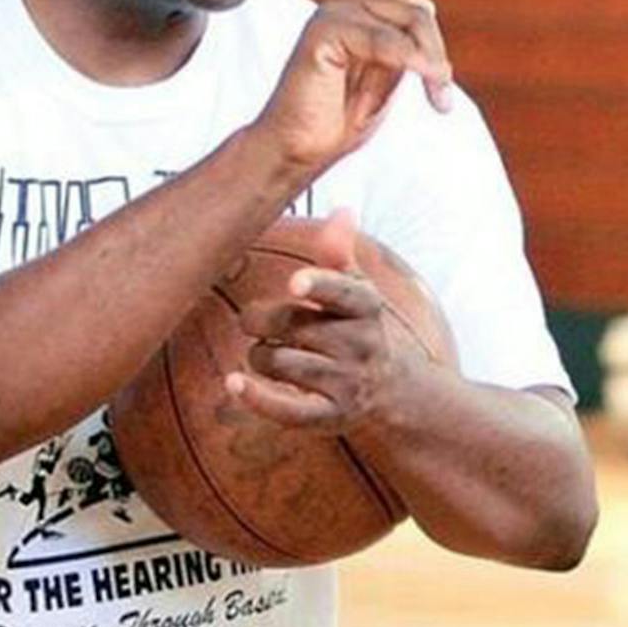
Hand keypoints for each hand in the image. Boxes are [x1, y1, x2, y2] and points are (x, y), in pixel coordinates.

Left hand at [223, 209, 453, 431]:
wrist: (395, 390)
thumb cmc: (361, 330)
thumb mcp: (359, 291)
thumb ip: (341, 254)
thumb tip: (342, 210)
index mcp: (367, 308)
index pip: (342, 293)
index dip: (319, 286)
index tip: (295, 282)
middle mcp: (360, 345)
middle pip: (291, 325)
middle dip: (260, 321)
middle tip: (258, 322)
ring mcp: (346, 382)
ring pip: (280, 362)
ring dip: (258, 356)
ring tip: (267, 355)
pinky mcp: (330, 416)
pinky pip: (287, 409)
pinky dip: (256, 397)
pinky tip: (232, 383)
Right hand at [254, 0, 453, 174]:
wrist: (298, 149)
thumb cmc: (338, 119)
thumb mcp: (387, 80)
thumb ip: (406, 44)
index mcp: (369, 14)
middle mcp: (350, 4)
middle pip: (420, 15)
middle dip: (437, 58)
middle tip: (442, 102)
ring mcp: (334, 13)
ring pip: (409, 27)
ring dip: (427, 68)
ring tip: (433, 103)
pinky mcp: (322, 30)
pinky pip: (382, 42)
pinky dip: (403, 64)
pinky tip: (412, 82)